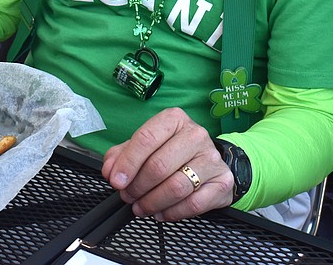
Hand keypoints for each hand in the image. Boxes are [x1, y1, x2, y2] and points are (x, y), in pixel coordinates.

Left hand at [101, 108, 234, 220]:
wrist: (209, 161)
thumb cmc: (173, 151)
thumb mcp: (146, 146)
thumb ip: (123, 155)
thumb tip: (110, 169)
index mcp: (174, 120)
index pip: (146, 138)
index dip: (128, 163)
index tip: (116, 180)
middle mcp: (196, 135)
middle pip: (159, 165)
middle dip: (137, 187)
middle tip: (128, 196)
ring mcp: (212, 158)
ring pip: (176, 187)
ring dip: (152, 202)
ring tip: (141, 207)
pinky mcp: (222, 181)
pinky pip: (193, 204)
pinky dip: (172, 213)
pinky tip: (161, 212)